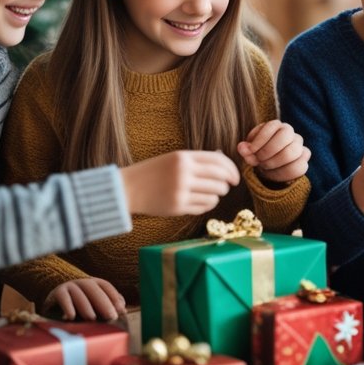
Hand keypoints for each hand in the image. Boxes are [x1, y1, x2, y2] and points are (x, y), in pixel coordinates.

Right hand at [44, 277, 126, 321]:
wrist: (52, 304)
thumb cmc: (78, 308)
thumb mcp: (93, 306)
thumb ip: (108, 306)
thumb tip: (123, 311)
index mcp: (93, 283)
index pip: (105, 286)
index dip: (113, 296)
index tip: (121, 309)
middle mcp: (81, 282)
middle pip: (93, 288)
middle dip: (103, 302)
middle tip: (111, 316)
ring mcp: (68, 286)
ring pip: (78, 293)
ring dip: (86, 306)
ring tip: (92, 318)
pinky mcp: (56, 293)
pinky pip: (63, 298)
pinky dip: (67, 307)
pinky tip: (71, 317)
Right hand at [120, 150, 239, 215]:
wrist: (128, 188)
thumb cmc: (154, 172)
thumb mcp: (174, 159)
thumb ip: (198, 159)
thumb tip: (223, 159)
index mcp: (183, 157)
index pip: (219, 161)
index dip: (232, 170)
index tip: (235, 177)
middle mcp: (183, 173)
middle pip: (220, 179)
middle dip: (227, 185)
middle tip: (225, 187)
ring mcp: (180, 191)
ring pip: (214, 195)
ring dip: (217, 196)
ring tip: (210, 194)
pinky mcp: (178, 207)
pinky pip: (204, 207)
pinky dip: (208, 205)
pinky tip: (202, 202)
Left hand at [238, 120, 310, 184]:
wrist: (267, 168)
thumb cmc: (258, 155)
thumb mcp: (250, 152)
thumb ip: (246, 150)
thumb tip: (242, 147)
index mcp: (276, 126)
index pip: (273, 125)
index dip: (261, 139)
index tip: (251, 150)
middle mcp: (290, 133)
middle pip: (285, 136)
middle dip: (268, 151)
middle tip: (259, 160)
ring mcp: (299, 146)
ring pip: (292, 152)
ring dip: (274, 162)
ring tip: (264, 167)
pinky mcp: (303, 160)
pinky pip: (299, 166)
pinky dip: (283, 173)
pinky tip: (273, 173)